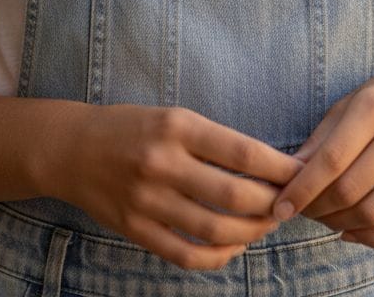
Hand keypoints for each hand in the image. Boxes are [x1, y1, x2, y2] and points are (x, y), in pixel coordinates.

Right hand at [50, 103, 302, 269]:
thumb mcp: (173, 117)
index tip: (301, 173)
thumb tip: (268, 166)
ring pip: (215, 230)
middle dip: (272, 206)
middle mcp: (163, 163)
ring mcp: (147, 200)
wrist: (72, 148)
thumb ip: (214, 141)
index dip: (279, 168)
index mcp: (177, 126)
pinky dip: (218, 256)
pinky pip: (186, 254)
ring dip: (251, 233)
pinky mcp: (136, 229)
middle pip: (235, 196)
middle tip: (289, 205)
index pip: (243, 152)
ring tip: (266, 226)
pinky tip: (234, 246)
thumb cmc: (133, 127)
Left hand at [272, 56, 373, 246]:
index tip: (280, 208)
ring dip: (341, 224)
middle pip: (350, 189)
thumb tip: (288, 174)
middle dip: (317, 209)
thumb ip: (322, 138)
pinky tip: (352, 232)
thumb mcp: (352, 102)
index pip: (331, 159)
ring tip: (324, 220)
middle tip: (301, 213)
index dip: (302, 188)